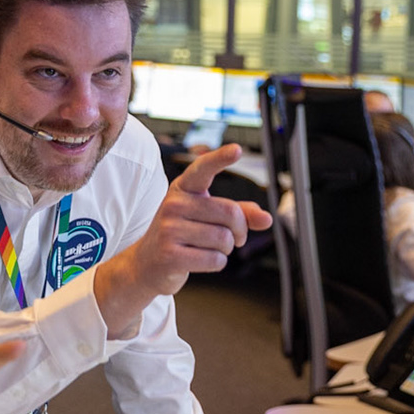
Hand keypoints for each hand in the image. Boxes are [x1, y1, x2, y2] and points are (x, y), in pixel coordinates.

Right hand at [93, 144, 273, 335]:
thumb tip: (266, 218)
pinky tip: (201, 260)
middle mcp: (174, 204)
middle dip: (240, 230)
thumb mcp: (206, 217)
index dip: (221, 158)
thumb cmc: (181, 234)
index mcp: (184, 188)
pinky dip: (217, 263)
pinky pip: (215, 259)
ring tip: (209, 248)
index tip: (237, 150)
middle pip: (230, 213)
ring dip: (226, 249)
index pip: (203, 169)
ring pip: (224, 239)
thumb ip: (238, 213)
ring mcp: (169, 228)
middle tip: (235, 238)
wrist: (147, 263)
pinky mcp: (170, 254)